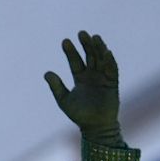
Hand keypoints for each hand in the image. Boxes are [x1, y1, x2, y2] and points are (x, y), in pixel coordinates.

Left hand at [44, 31, 123, 146]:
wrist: (95, 127)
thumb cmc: (79, 115)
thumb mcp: (64, 100)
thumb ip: (56, 86)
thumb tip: (46, 73)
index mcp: (80, 78)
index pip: (75, 61)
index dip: (71, 51)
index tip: (65, 41)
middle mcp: (92, 75)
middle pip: (89, 56)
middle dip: (86, 44)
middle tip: (81, 33)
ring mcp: (103, 78)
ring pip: (101, 59)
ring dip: (98, 48)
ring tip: (94, 37)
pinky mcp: (113, 83)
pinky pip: (112, 69)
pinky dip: (110, 60)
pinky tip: (106, 51)